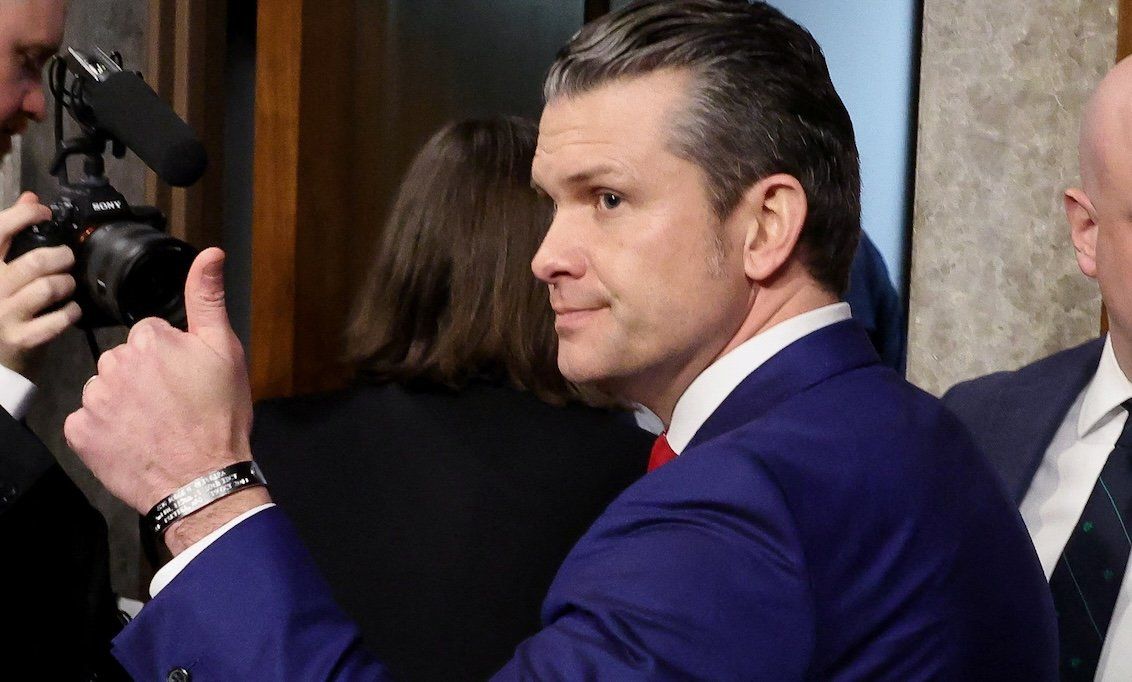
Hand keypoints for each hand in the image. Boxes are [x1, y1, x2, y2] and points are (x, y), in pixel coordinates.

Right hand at [0, 192, 80, 375]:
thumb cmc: (1, 307)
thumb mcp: (1, 270)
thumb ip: (12, 236)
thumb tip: (30, 197)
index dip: (22, 214)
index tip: (42, 211)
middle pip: (35, 261)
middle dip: (61, 257)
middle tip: (66, 259)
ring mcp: (5, 315)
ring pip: (49, 287)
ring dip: (67, 284)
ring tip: (67, 286)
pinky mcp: (22, 339)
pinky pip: (59, 319)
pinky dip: (71, 312)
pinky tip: (70, 310)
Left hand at [65, 247, 269, 553]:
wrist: (202, 479)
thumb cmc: (219, 417)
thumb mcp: (225, 351)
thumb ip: (208, 299)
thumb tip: (210, 253)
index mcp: (151, 340)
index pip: (151, 334)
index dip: (172, 357)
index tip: (188, 379)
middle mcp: (115, 364)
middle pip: (124, 359)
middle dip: (144, 376)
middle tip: (174, 403)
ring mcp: (95, 399)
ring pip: (105, 387)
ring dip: (123, 401)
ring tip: (155, 424)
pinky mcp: (81, 432)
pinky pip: (86, 421)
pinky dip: (105, 430)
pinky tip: (133, 439)